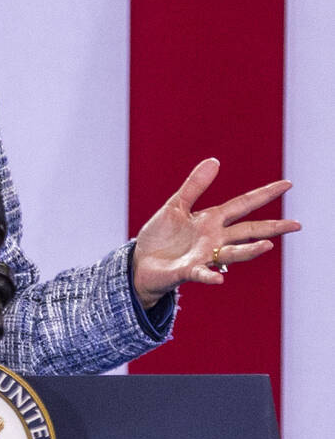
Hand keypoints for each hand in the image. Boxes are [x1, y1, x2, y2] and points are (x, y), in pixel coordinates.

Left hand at [132, 157, 300, 309]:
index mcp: (211, 220)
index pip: (243, 205)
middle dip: (272, 228)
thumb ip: (194, 186)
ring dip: (249, 251)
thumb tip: (215, 160)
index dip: (264, 194)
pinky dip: (209, 276)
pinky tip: (219, 278)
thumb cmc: (161, 236)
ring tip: (267, 245)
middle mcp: (213, 239)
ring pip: (232, 253)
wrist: (141, 262)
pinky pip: (200, 274)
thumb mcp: (176, 206)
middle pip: (247, 231)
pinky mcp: (187, 271)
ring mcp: (203, 256)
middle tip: (296, 225)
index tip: (287, 185)